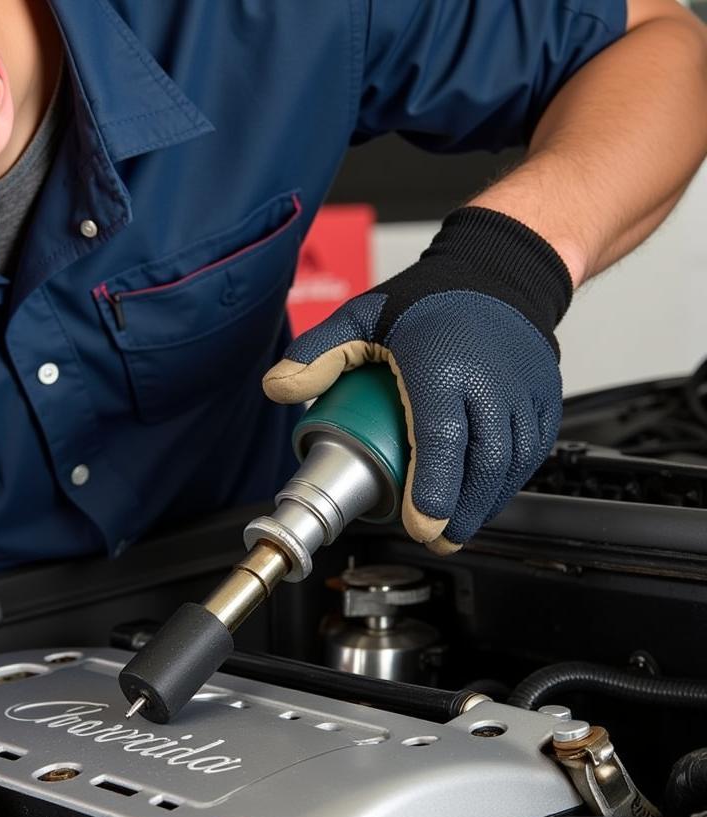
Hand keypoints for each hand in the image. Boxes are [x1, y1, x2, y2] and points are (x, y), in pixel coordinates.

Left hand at [264, 207, 571, 552]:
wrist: (501, 269)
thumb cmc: (432, 297)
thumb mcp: (363, 316)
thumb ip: (318, 354)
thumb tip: (278, 388)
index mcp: (442, 364)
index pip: (442, 439)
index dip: (434, 490)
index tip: (421, 525)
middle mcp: (492, 381)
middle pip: (483, 464)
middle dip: (461, 513)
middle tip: (435, 540)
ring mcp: (526, 391)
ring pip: (511, 465)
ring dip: (485, 505)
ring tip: (455, 530)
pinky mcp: (545, 400)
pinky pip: (531, 454)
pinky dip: (508, 484)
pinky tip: (483, 500)